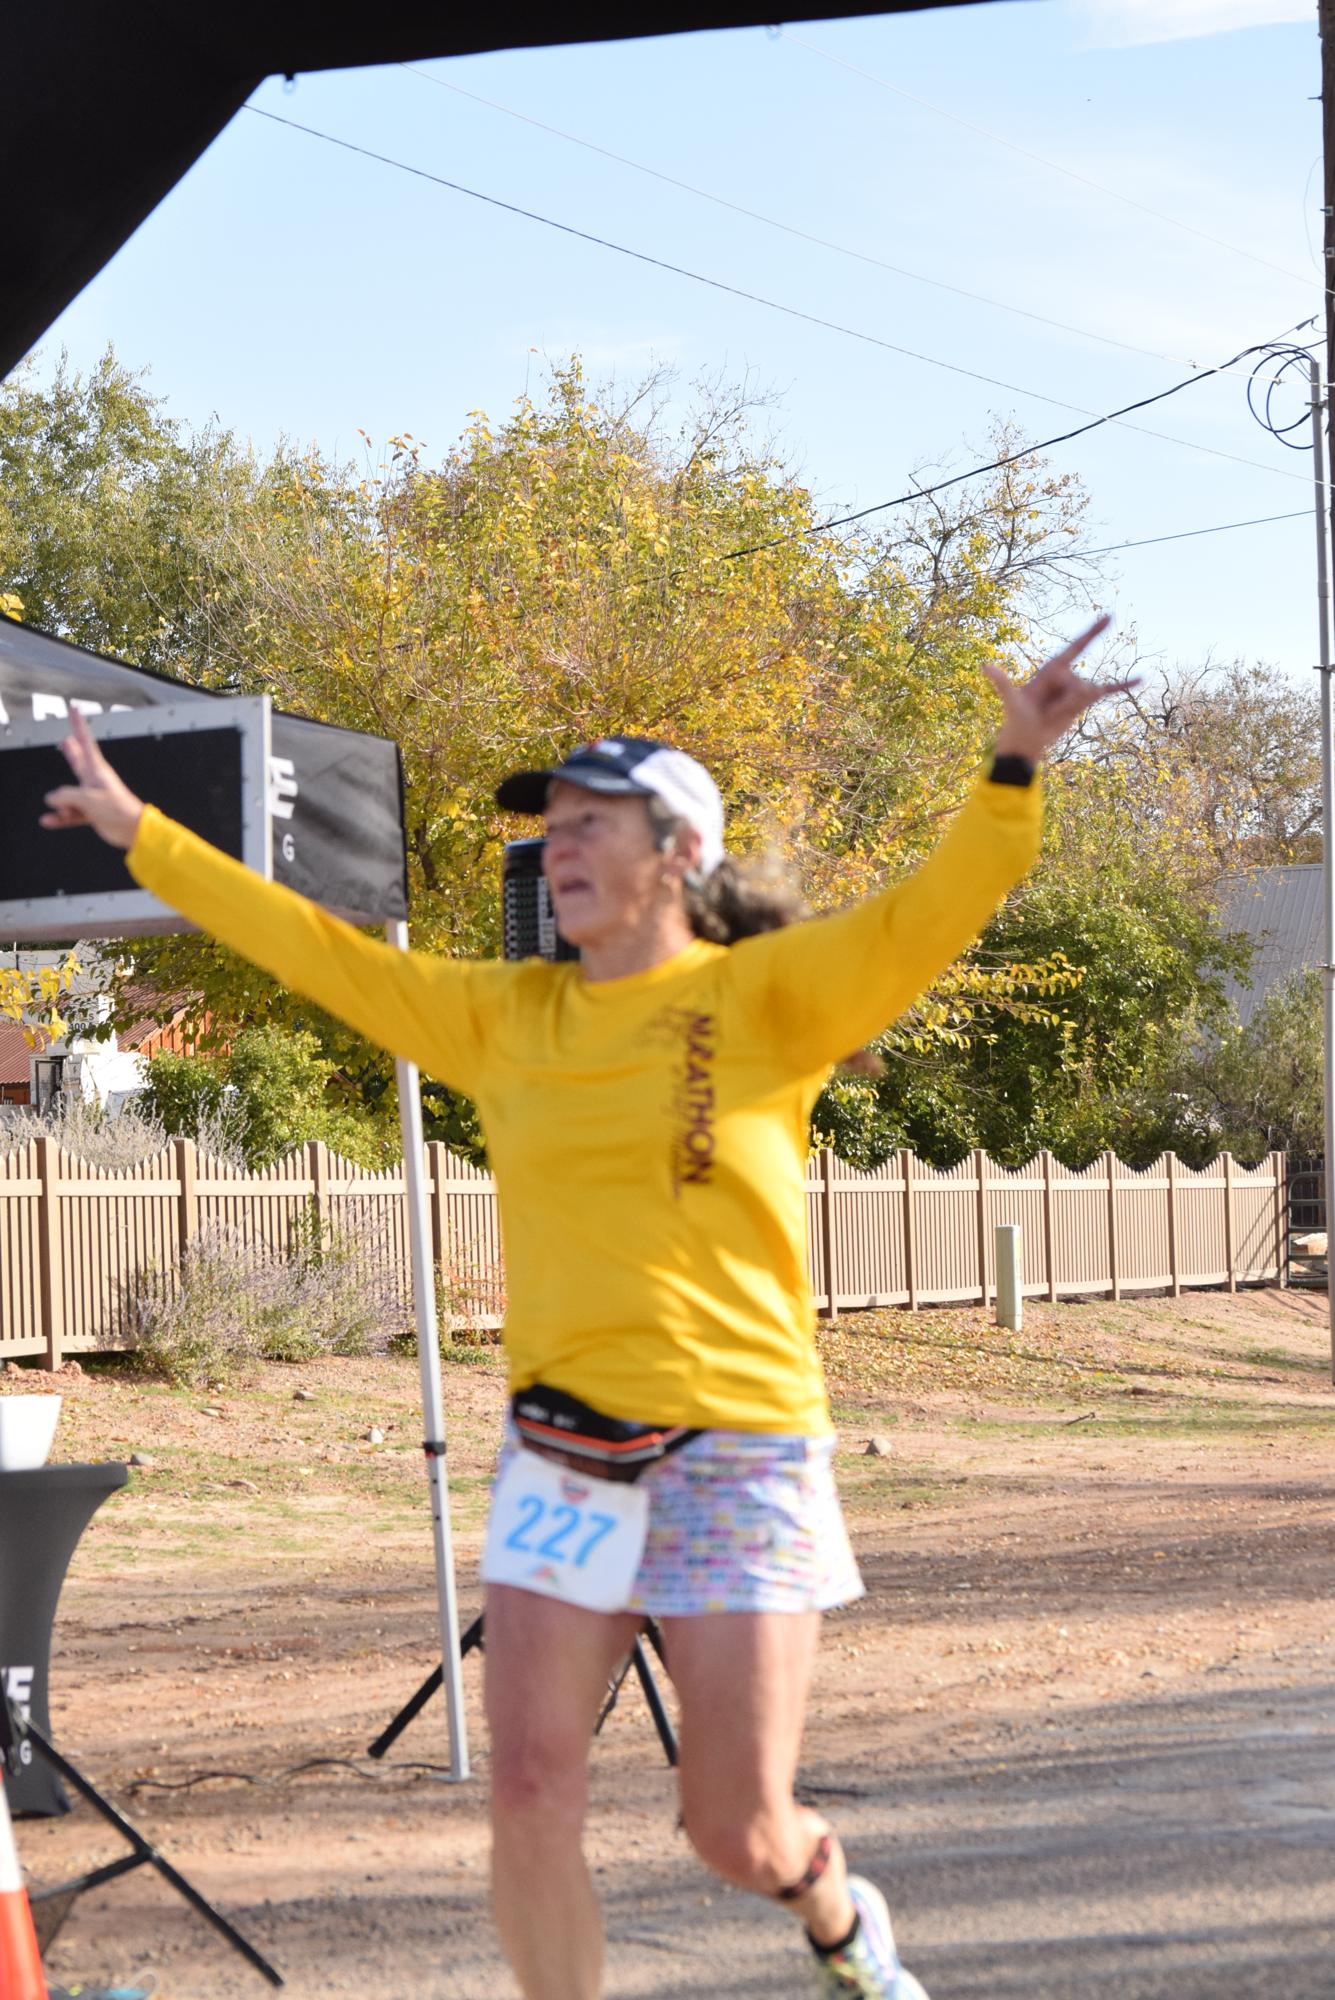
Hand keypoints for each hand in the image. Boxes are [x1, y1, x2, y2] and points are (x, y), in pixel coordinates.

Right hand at [39, 708, 144, 850]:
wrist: (133, 830)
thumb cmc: (117, 810)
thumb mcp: (87, 799)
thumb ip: (66, 795)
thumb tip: (52, 798)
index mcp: (97, 770)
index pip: (85, 742)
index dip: (78, 725)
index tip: (74, 709)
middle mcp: (94, 781)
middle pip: (78, 761)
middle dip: (72, 751)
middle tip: (66, 739)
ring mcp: (92, 797)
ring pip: (70, 793)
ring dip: (62, 801)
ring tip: (56, 804)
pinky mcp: (92, 813)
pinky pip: (71, 813)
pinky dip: (61, 818)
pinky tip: (49, 820)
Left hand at [981, 614, 1135, 762]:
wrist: (1026, 741)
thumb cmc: (1016, 720)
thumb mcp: (1013, 702)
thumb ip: (1004, 685)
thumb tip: (985, 666)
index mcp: (1051, 668)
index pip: (1076, 647)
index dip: (1093, 632)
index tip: (1109, 615)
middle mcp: (1066, 675)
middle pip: (1081, 684)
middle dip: (1066, 702)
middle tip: (1046, 711)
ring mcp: (1076, 687)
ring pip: (1090, 694)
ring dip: (1073, 709)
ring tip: (1053, 715)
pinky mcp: (1083, 701)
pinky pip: (1107, 691)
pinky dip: (1124, 685)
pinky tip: (1141, 679)